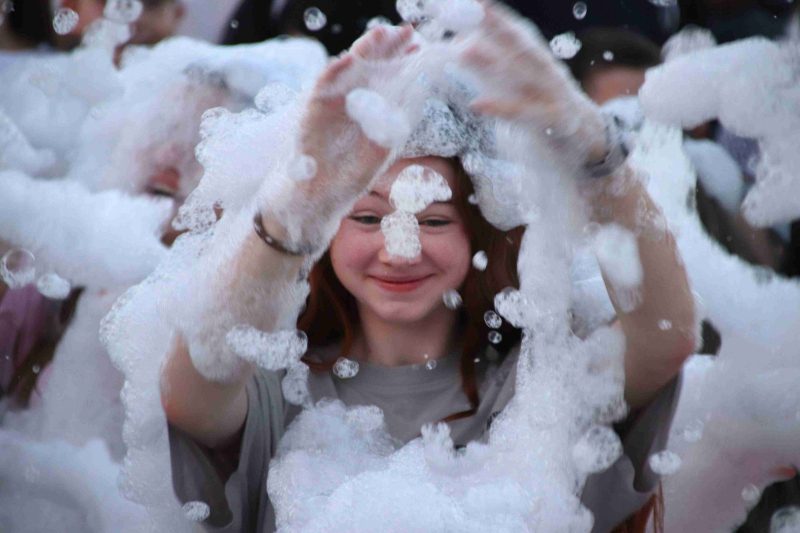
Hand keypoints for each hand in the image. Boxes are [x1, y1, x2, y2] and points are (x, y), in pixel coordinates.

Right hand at [298, 24, 417, 199]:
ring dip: (363, 51)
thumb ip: (391, 131)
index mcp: (370, 108)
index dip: (402, 61)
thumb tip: (409, 111)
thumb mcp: (378, 152)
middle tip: (406, 30)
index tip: (418, 46)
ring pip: (348, 70)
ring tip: (379, 33)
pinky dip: (334, 72)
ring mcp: (332, 103)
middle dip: (387, 48)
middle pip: (370, 67)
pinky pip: (322, 86)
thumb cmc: (350, 176)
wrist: (317, 195)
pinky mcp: (312, 111)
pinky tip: (349, 59)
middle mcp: (351, 100)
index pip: (387, 78)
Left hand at [460, 3, 606, 161]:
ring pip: (523, 74)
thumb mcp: (519, 88)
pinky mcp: (555, 120)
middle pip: (521, 46)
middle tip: (473, 12)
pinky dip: (501, 108)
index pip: (517, 34)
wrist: (587, 144)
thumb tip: (460, 49)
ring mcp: (553, 94)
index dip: (497, 17)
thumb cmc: (544, 112)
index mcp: (538, 61)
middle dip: (497, 27)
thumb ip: (492, 71)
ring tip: (464, 50)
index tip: (475, 2)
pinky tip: (477, 104)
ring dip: (493, 61)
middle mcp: (547, 71)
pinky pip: (526, 113)